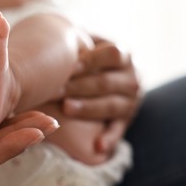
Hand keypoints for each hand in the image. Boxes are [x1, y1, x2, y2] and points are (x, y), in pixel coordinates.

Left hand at [62, 36, 141, 152]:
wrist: (110, 74)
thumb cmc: (90, 58)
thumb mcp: (90, 45)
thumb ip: (79, 43)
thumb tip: (52, 38)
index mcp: (124, 55)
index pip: (113, 55)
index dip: (91, 60)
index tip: (68, 65)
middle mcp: (132, 77)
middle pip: (107, 82)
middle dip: (79, 86)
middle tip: (54, 89)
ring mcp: (131, 101)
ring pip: (111, 105)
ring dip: (88, 108)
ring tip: (66, 109)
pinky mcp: (126, 120)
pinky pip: (119, 130)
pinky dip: (109, 139)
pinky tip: (98, 147)